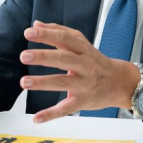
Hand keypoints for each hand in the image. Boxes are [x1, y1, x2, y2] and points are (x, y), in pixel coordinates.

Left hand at [20, 20, 139, 122]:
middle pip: (63, 59)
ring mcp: (84, 84)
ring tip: (24, 82)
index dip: (46, 34)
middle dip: (43, 57)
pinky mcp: (83, 101)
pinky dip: (51, 114)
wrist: (118, 81)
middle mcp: (84, 64)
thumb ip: (59, 32)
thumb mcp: (81, 43)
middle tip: (24, 55)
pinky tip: (36, 118)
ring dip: (43, 82)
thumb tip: (36, 24)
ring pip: (63, 82)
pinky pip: (66, 108)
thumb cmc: (94, 60)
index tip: (29, 32)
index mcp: (82, 48)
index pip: (64, 38)